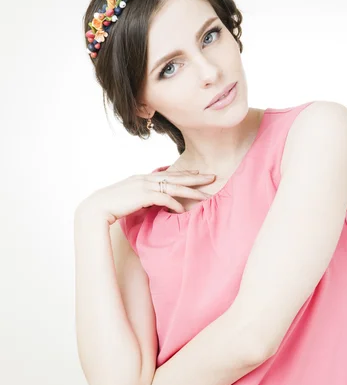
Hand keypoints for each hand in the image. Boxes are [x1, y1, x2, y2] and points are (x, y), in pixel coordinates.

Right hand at [75, 169, 215, 224]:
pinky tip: (183, 211)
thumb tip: (152, 203)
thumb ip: (142, 198)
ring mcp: (144, 185)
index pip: (168, 174)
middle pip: (176, 176)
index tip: (198, 174)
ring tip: (207, 196)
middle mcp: (145, 178)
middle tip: (212, 177)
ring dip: (192, 191)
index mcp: (142, 177)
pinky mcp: (143, 195)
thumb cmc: (111, 206)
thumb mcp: (129, 198)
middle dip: (196, 177)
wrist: (96, 207)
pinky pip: (165, 198)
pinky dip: (175, 204)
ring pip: (174, 186)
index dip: (185, 174)